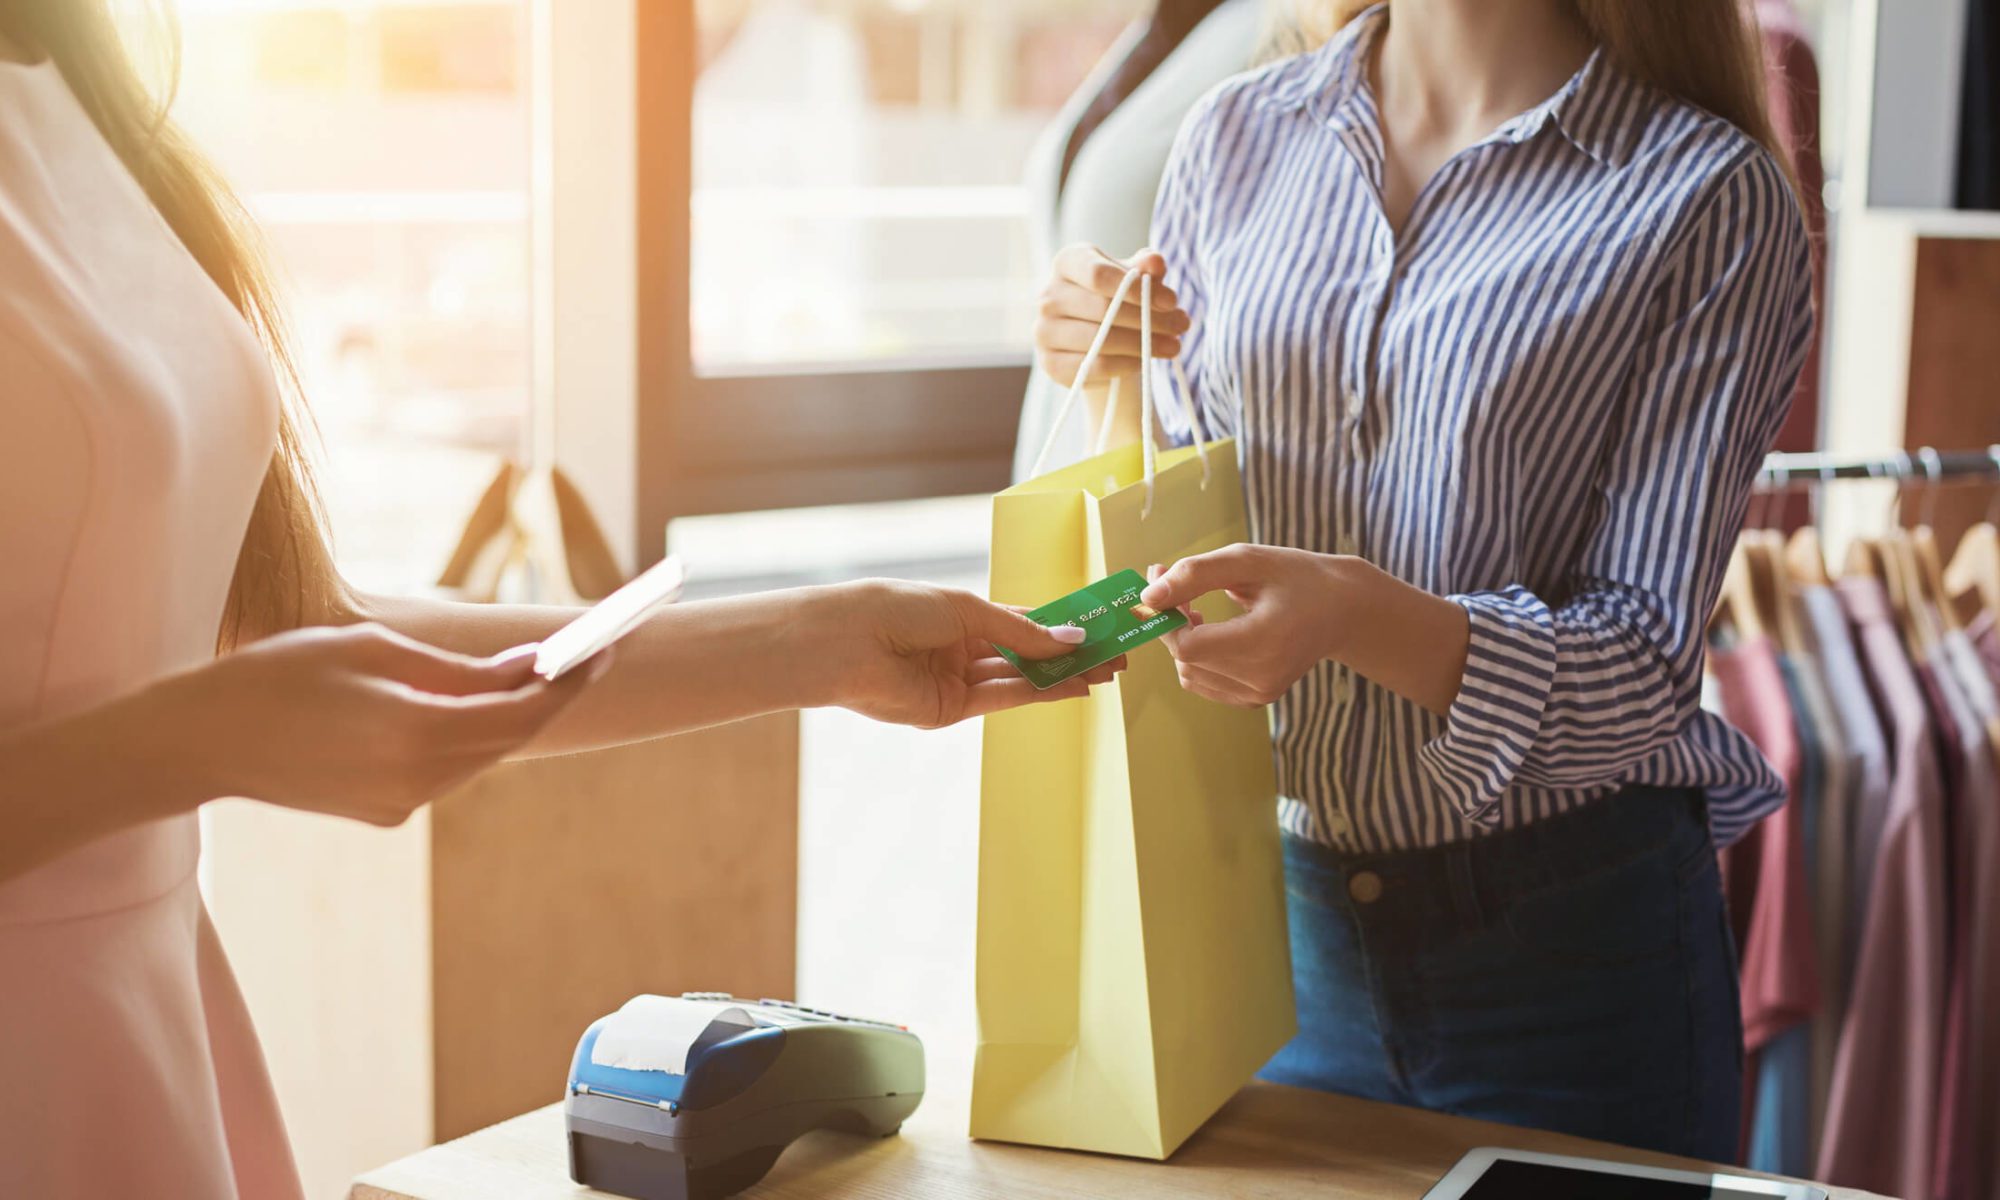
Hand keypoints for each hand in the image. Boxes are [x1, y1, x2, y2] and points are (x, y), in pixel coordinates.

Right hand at [138, 623, 601, 823]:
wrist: (202, 742)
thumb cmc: (280, 676)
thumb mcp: (373, 650)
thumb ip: (458, 668)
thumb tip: (529, 666)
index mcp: (416, 732)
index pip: (523, 713)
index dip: (570, 683)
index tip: (602, 651)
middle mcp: (418, 780)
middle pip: (510, 739)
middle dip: (548, 699)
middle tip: (581, 656)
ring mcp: (402, 805)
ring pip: (480, 757)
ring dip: (502, 718)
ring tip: (523, 672)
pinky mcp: (386, 816)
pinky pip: (445, 772)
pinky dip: (460, 739)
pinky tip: (449, 708)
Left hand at [814, 580, 1124, 728]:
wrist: (846, 645)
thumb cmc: (896, 610)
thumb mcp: (967, 610)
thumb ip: (1021, 631)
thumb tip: (1071, 638)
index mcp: (961, 615)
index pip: (1022, 621)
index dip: (1061, 625)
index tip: (1098, 627)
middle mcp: (961, 648)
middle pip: (1026, 653)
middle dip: (1069, 655)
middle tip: (1113, 656)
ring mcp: (957, 680)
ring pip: (1020, 677)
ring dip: (1062, 676)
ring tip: (1103, 672)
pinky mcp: (950, 710)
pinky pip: (1003, 698)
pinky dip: (1039, 692)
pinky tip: (1071, 686)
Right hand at [1034, 244, 1188, 386]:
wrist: (1098, 338)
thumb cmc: (1120, 299)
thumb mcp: (1136, 278)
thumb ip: (1146, 267)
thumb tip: (1155, 263)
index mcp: (1068, 263)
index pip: (1098, 274)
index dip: (1138, 288)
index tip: (1172, 301)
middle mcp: (1048, 295)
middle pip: (1103, 308)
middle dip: (1149, 319)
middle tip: (1182, 326)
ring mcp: (1044, 331)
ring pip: (1101, 340)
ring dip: (1144, 345)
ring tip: (1174, 346)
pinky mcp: (1051, 363)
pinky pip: (1095, 366)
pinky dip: (1126, 365)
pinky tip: (1147, 361)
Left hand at [1140, 546, 1347, 707]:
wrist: (1343, 609)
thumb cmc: (1296, 577)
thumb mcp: (1247, 560)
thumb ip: (1194, 574)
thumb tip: (1148, 595)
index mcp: (1265, 642)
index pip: (1188, 647)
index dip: (1165, 619)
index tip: (1163, 586)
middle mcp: (1262, 678)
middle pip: (1185, 659)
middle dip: (1172, 623)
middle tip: (1181, 588)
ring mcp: (1260, 694)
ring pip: (1189, 673)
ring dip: (1183, 640)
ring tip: (1200, 609)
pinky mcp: (1256, 699)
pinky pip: (1204, 682)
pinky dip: (1198, 656)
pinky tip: (1214, 631)